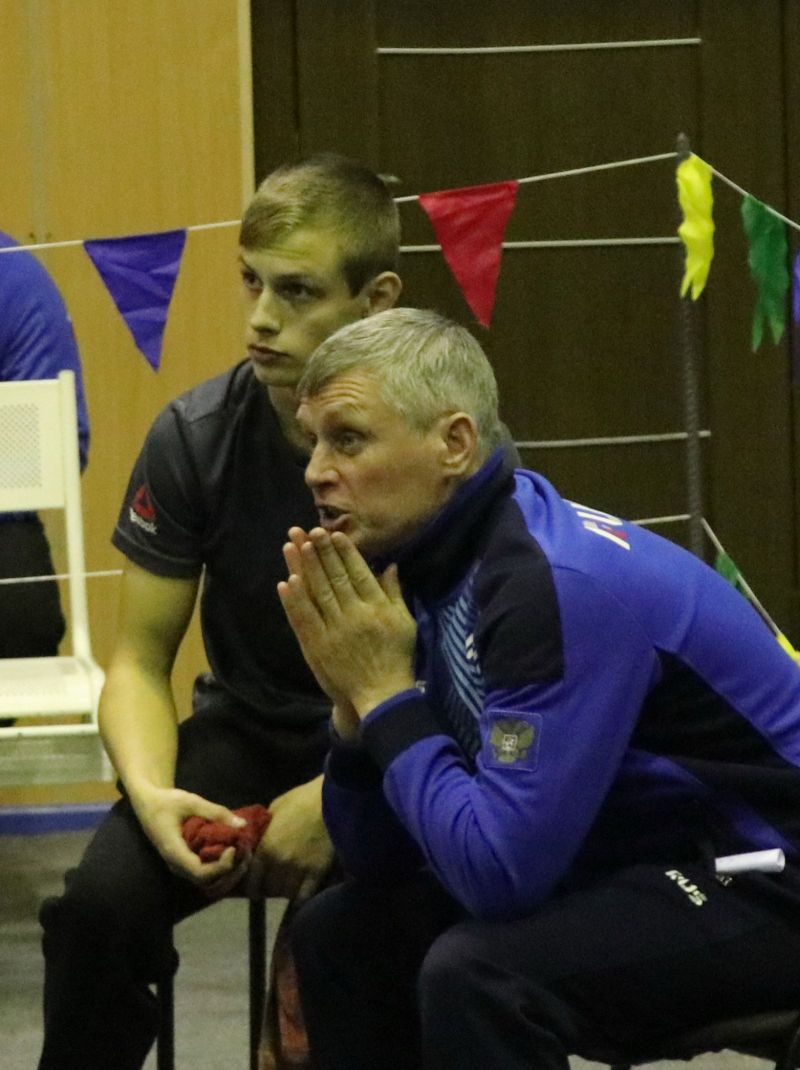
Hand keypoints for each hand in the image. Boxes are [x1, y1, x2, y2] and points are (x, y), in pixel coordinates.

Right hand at [130, 783, 248, 894]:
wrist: (147, 804)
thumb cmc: (166, 802)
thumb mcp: (191, 801)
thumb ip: (216, 812)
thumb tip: (242, 825)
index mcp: (174, 852)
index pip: (201, 873)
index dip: (221, 866)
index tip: (233, 848)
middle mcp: (176, 865)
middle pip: (207, 882)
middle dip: (229, 872)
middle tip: (245, 852)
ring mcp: (179, 866)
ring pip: (206, 881)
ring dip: (227, 872)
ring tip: (242, 854)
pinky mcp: (184, 863)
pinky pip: (204, 873)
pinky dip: (220, 868)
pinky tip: (231, 852)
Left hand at [243, 775, 333, 901]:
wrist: (332, 799)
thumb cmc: (302, 799)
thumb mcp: (276, 808)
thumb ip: (266, 829)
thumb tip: (259, 839)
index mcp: (266, 847)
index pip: (253, 879)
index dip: (253, 887)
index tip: (255, 889)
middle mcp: (279, 863)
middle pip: (270, 888)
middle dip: (270, 887)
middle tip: (274, 884)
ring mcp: (299, 870)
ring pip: (286, 893)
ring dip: (286, 892)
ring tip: (288, 888)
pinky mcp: (317, 872)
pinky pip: (305, 896)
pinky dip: (301, 900)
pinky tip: (300, 899)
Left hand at [278, 528, 416, 716]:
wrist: (381, 695)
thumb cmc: (397, 657)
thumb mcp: (405, 623)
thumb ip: (395, 594)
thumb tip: (390, 566)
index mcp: (377, 608)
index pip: (358, 573)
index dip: (345, 552)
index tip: (335, 534)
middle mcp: (355, 615)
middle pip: (335, 577)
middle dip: (321, 552)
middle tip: (310, 531)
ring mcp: (334, 630)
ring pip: (317, 593)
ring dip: (305, 568)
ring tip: (295, 546)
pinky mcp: (318, 646)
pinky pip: (304, 619)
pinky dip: (295, 600)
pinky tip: (286, 582)